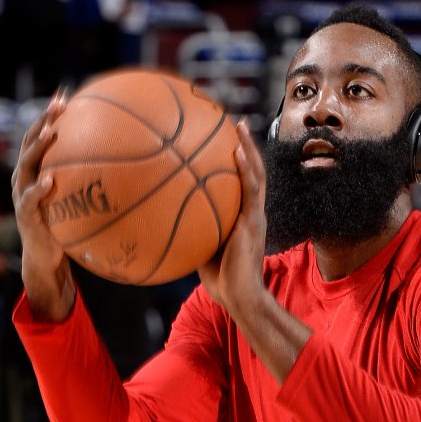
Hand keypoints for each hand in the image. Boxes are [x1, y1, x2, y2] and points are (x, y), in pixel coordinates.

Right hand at [12, 91, 74, 322]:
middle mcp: (24, 178)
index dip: (50, 114)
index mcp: (35, 170)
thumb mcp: (78, 202)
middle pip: (30, 141)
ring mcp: (21, 195)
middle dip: (43, 121)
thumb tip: (128, 172)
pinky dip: (39, 189)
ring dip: (37, 147)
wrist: (45, 258)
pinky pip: (30, 199)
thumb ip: (91, 184)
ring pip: (26, 165)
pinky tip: (50, 181)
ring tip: (50, 133)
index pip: (40, 135)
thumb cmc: (65, 227)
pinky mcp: (25, 215)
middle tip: (58, 104)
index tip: (65, 94)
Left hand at [198, 121, 267, 326]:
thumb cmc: (221, 282)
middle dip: (245, 145)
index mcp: (244, 217)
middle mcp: (253, 213)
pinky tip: (237, 153)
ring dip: (249, 148)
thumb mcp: (201, 250)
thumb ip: (192, 232)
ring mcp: (255, 217)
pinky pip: (251, 191)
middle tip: (234, 123)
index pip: (243, 184)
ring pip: (256, 174)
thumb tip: (164, 219)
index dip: (238, 161)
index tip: (226, 140)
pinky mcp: (254, 223)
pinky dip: (246, 170)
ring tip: (238, 126)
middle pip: (253, 171)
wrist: (240, 298)